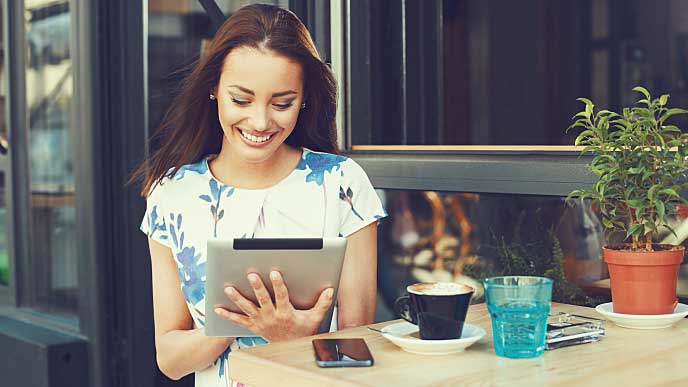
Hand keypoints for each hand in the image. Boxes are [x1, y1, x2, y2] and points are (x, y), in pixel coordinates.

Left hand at [214, 271, 333, 341]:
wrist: (289, 348)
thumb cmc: (302, 330)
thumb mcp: (314, 318)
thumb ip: (322, 304)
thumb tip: (330, 290)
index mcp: (285, 312)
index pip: (282, 296)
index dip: (278, 284)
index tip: (275, 272)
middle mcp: (271, 317)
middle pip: (262, 299)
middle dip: (257, 287)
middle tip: (251, 274)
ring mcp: (260, 321)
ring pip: (247, 308)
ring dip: (237, 298)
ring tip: (228, 288)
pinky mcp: (252, 326)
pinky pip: (238, 321)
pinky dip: (227, 315)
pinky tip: (216, 308)